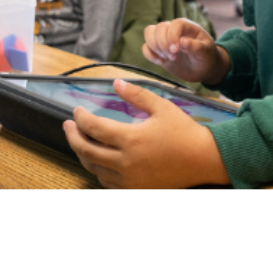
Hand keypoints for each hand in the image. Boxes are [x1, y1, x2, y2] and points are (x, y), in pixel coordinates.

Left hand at [62, 79, 229, 188]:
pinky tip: (99, 160)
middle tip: (68, 125)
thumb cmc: (184, 132)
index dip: (81, 118)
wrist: (204, 160)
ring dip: (83, 154)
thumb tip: (115, 83)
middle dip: (72, 136)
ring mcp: (129, 179)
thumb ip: (136, 94)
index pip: (93, 128)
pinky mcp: (136, 189)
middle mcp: (126, 162)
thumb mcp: (161, 107)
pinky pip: (107, 182)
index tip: (77, 111)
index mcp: (131, 139)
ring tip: (81, 141)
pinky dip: (98, 170)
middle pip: (86, 150)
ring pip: (94, 168)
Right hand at [142, 18, 229, 85]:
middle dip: (163, 44)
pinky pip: (146, 47)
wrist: (203, 69)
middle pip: (159, 28)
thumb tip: (182, 42)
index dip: (172, 36)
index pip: (174, 25)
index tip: (175, 51)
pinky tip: (160, 62)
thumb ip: (195, 46)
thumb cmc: (207, 57)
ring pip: (149, 33)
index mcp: (186, 26)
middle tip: (173, 57)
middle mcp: (173, 29)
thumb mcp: (205, 52)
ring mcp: (164, 39)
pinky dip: (149, 54)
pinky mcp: (158, 50)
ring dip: (154, 47)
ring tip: (166, 58)